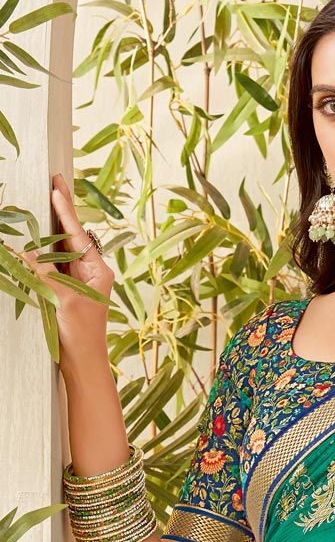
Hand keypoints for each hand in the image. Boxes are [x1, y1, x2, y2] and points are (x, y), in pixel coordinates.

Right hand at [22, 172, 114, 371]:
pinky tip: (37, 237)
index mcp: (98, 270)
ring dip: (52, 226)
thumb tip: (28, 251)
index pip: (77, 234)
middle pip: (72, 235)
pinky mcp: (68, 290)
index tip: (58, 187)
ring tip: (46, 199)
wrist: (82, 360)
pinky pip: (54, 263)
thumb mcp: (62, 299)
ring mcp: (79, 280)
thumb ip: (45, 273)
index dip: (65, 210)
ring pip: (62, 247)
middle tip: (55, 181)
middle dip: (62, 209)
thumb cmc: (80, 332)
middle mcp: (91, 272)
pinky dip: (44, 250)